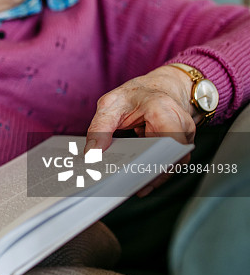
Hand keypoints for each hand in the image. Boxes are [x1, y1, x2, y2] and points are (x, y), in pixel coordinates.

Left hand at [86, 65, 195, 196]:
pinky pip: (167, 164)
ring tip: (126, 186)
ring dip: (151, 177)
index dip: (156, 158)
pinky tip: (134, 180)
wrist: (158, 88)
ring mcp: (184, 137)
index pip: (169, 139)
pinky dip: (151, 172)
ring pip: (171, 164)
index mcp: (163, 109)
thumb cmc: (136, 94)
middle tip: (125, 185)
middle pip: (171, 156)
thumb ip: (100, 127)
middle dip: (150, 173)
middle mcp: (180, 124)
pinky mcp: (178, 147)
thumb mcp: (111, 104)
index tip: (135, 171)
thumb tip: (92, 154)